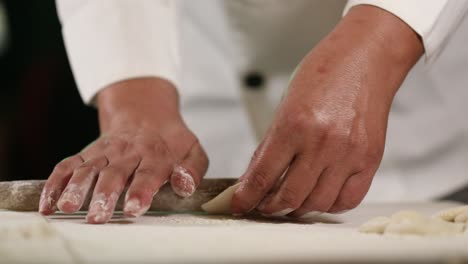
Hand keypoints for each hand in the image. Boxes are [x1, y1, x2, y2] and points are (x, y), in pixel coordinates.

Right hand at [39, 78, 208, 222]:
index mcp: (156, 154)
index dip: (140, 191)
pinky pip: (68, 166)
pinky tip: (48, 204)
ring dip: (76, 188)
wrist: (146, 114)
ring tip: (68, 207)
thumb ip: (193, 170)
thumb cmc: (172, 142)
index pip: (148, 174)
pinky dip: (55, 183)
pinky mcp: (87, 154)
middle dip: (104, 195)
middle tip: (97, 216)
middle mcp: (128, 152)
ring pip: (88, 169)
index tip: (133, 208)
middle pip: (114, 174)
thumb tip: (184, 185)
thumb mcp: (193, 152)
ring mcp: (105, 152)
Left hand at [231, 5, 422, 216]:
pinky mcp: (370, 160)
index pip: (263, 175)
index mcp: (294, 125)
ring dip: (298, 209)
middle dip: (270, 208)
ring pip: (317, 203)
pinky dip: (329, 205)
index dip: (247, 197)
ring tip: (290, 202)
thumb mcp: (285, 106)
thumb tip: (254, 178)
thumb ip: (271, 146)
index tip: (239, 205)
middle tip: (263, 206)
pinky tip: (319, 197)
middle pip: (290, 197)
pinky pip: (347, 200)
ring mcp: (349, 154)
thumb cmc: (324, 75)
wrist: (366, 60)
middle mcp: (322, 143)